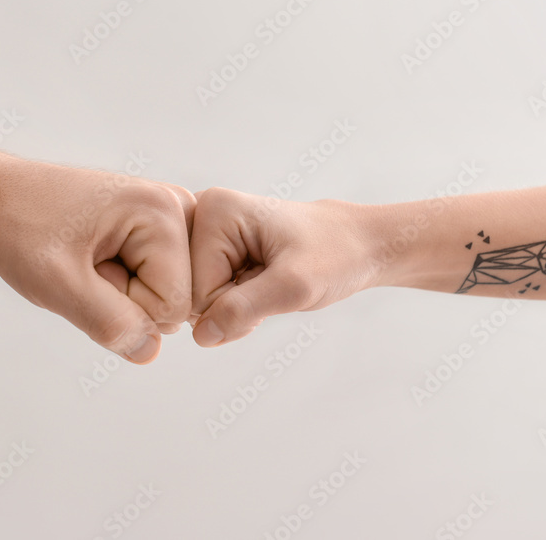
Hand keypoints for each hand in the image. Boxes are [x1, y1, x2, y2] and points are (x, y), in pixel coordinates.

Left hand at [0, 157, 194, 363]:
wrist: (1, 198)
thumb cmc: (22, 228)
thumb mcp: (55, 282)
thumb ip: (106, 321)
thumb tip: (150, 351)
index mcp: (161, 210)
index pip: (173, 306)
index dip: (123, 305)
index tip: (86, 268)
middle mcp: (176, 207)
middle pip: (178, 301)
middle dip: (127, 298)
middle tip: (84, 262)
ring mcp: (172, 216)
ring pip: (169, 295)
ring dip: (124, 292)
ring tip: (88, 258)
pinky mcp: (161, 227)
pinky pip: (159, 284)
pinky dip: (126, 283)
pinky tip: (99, 258)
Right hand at [188, 188, 378, 346]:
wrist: (357, 244)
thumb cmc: (334, 254)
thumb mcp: (294, 286)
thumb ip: (244, 309)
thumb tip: (202, 335)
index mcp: (215, 210)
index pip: (194, 290)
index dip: (232, 307)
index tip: (271, 288)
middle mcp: (200, 213)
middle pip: (188, 293)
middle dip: (228, 307)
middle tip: (269, 287)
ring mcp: (202, 229)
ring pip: (195, 298)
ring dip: (232, 306)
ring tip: (266, 283)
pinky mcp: (210, 245)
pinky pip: (204, 293)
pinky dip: (233, 301)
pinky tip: (258, 283)